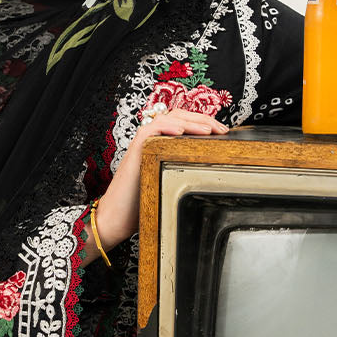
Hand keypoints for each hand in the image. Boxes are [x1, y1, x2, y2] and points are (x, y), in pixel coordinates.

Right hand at [90, 107, 228, 257]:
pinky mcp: (134, 151)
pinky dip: (166, 127)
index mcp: (159, 146)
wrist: (114, 219)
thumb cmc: (139, 205)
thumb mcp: (168, 186)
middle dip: (202, 119)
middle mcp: (151, 141)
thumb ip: (183, 173)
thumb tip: (211, 174)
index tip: (222, 132)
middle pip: (177, 117)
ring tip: (209, 129)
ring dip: (190, 121)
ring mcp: (142, 144)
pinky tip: (181, 131)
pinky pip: (150, 130)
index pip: (182, 123)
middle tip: (222, 129)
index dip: (202, 122)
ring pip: (167, 119)